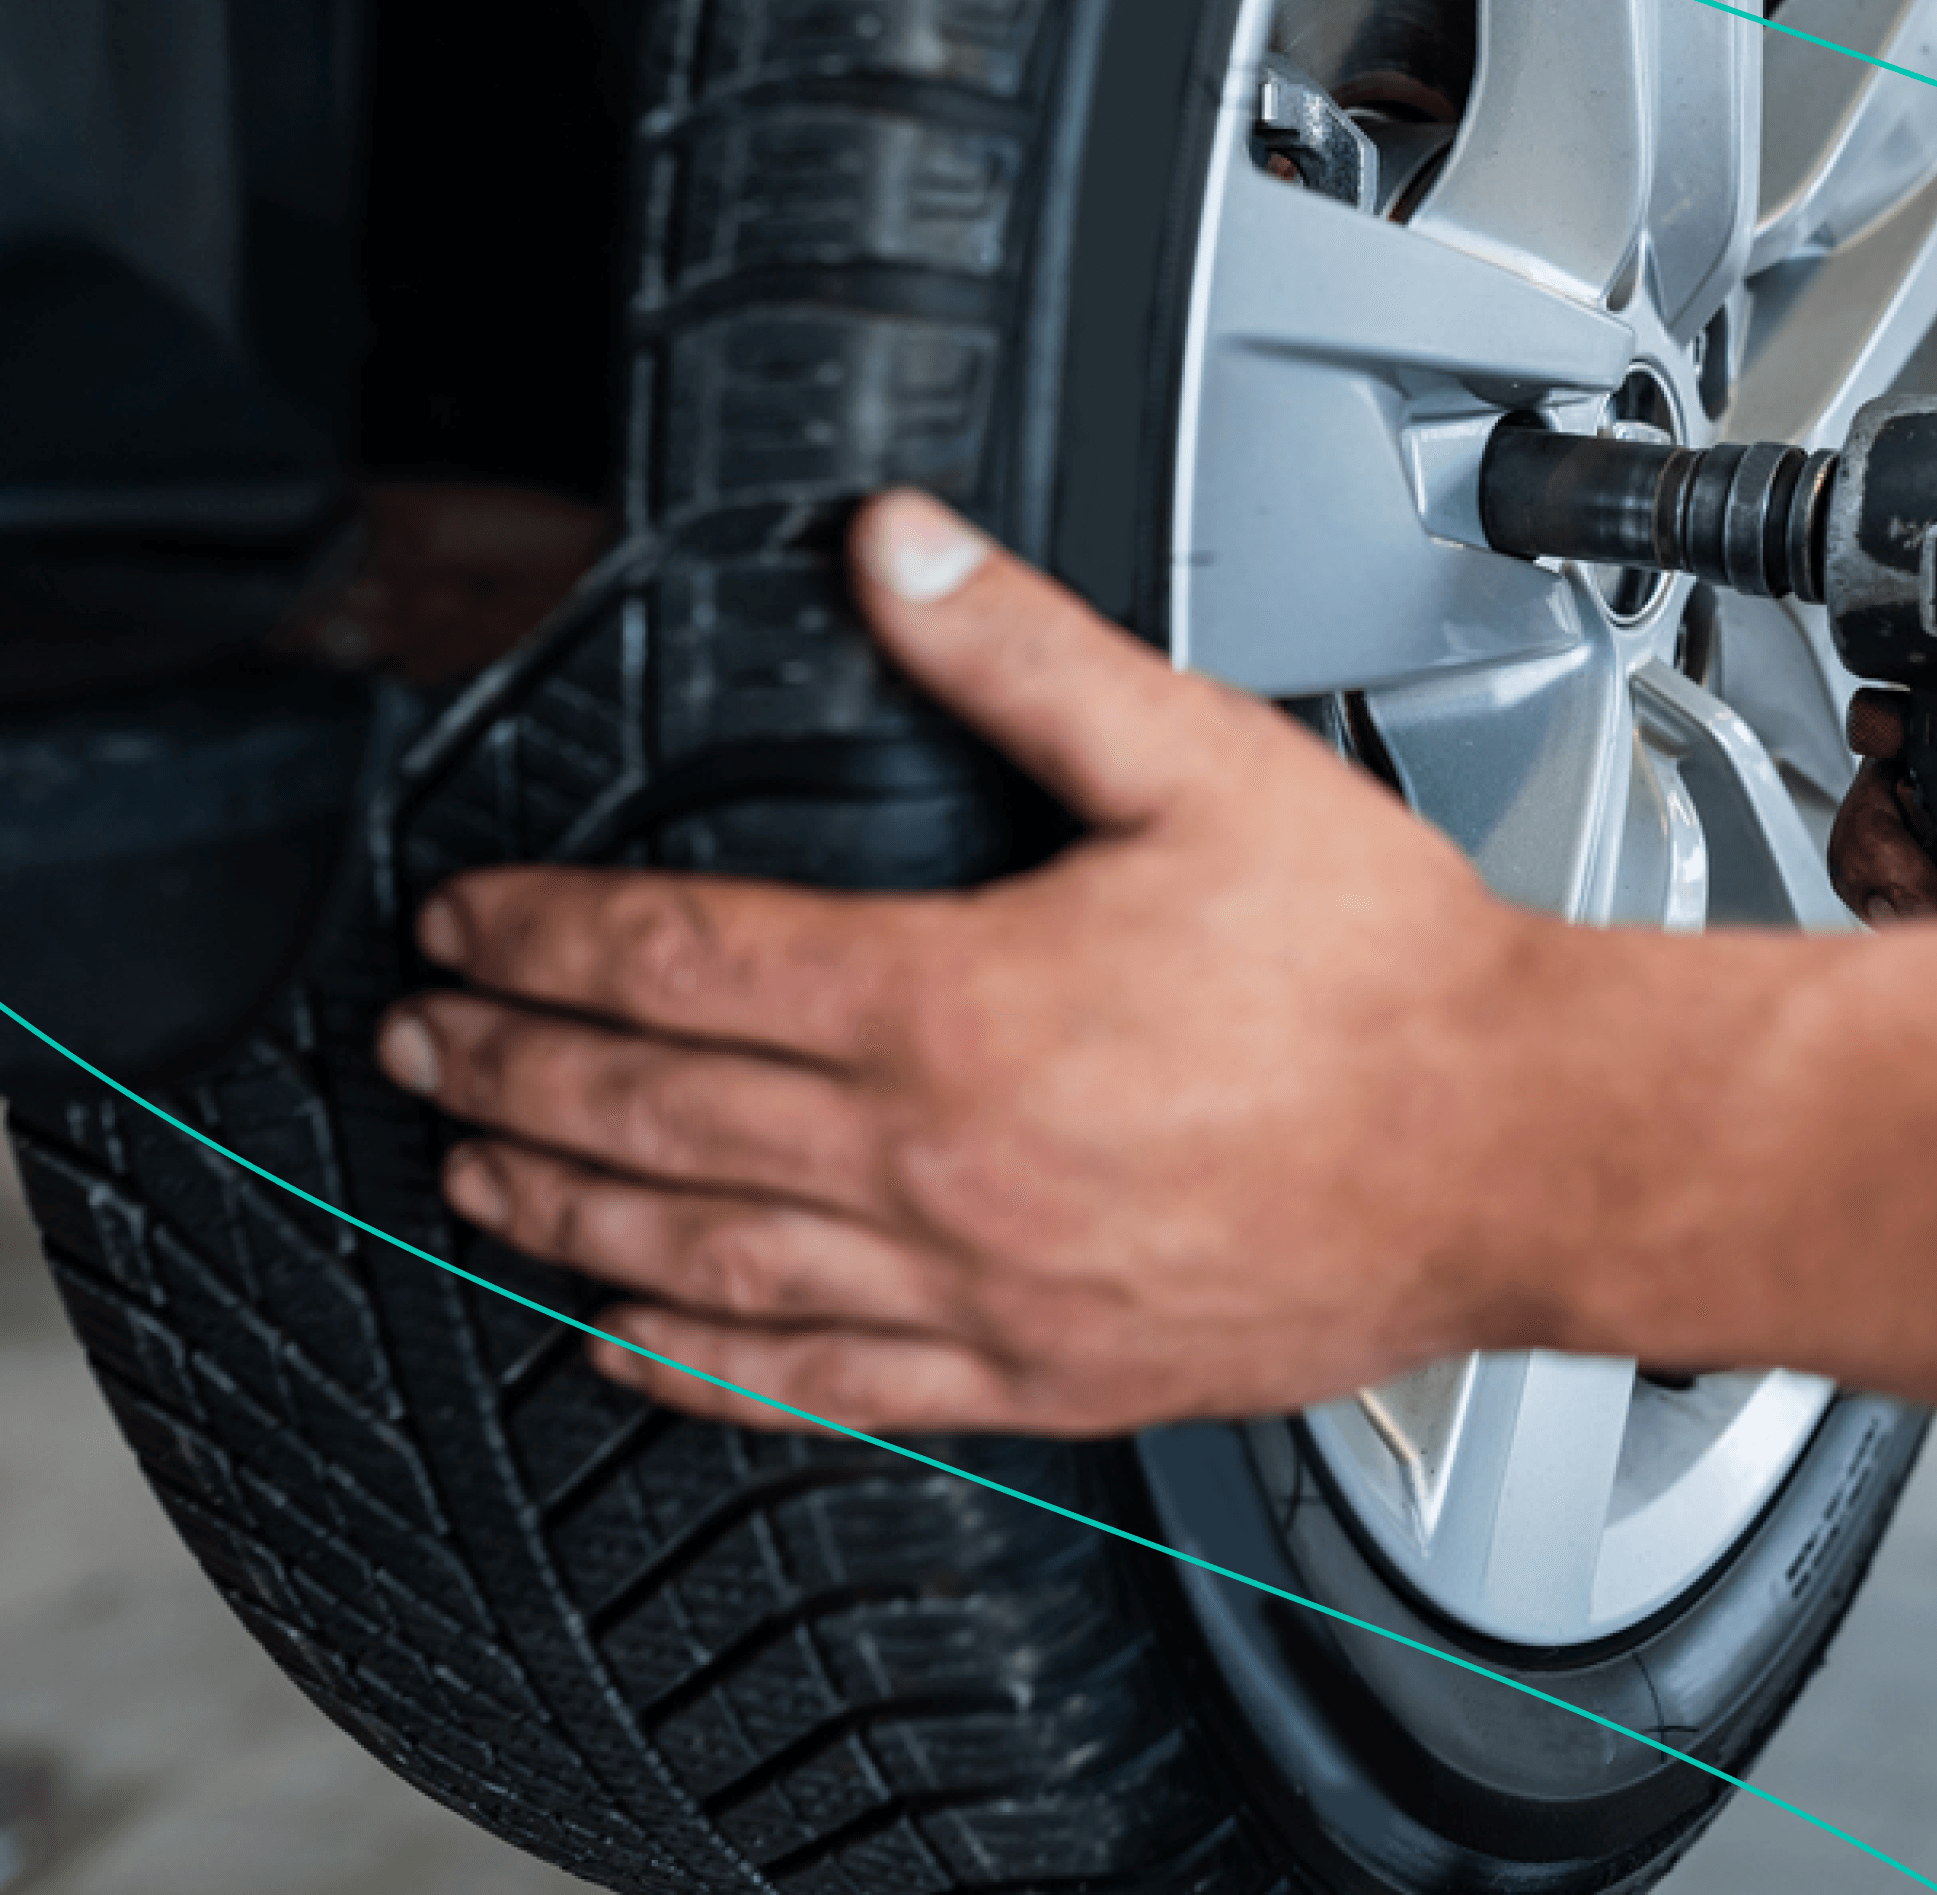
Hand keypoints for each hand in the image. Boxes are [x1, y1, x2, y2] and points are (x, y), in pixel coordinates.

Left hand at [374, 492, 1606, 1436]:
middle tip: (417, 1037)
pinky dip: (699, 1372)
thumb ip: (1022, 657)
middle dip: (509, 1063)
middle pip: (651, 1114)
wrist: (1519, 1154)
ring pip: (702, 1260)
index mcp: (953, 1002)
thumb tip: (893, 551)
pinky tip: (625, 1351)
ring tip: (466, 1172)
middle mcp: (935, 1160)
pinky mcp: (1033, 1372)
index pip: (680, 959)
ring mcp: (976, 1284)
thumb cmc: (1388, 981)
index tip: (467, 918)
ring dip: (559, 1212)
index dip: (545, 932)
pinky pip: (820, 1385)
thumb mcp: (1203, 764)